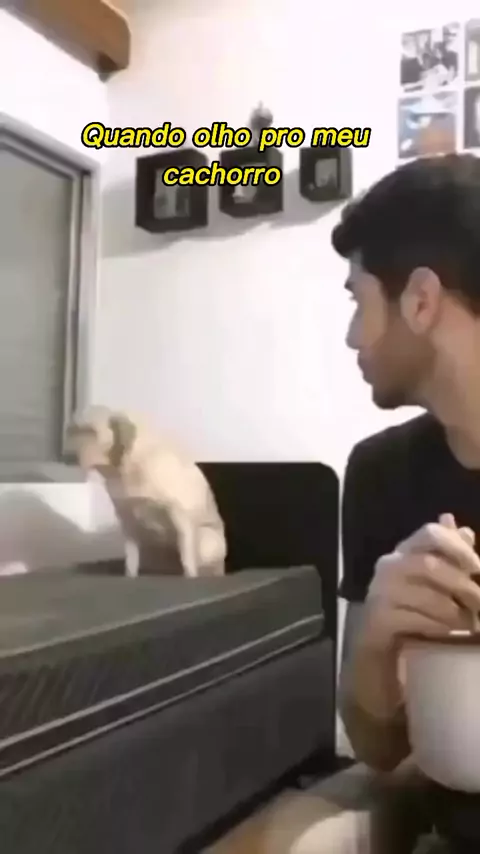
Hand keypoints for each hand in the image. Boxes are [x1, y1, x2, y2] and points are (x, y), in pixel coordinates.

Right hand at [362, 514, 479, 648]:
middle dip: (461, 585)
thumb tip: (465, 531)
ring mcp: (382, 590)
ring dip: (456, 613)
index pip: (431, 533)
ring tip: (471, 623)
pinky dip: (439, 626)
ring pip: (427, 597)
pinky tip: (448, 631)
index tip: (478, 568)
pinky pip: (417, 620)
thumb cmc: (410, 598)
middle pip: (429, 565)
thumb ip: (450, 552)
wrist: (376, 631)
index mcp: (406, 548)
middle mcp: (391, 564)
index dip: (458, 547)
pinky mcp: (381, 616)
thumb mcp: (431, 573)